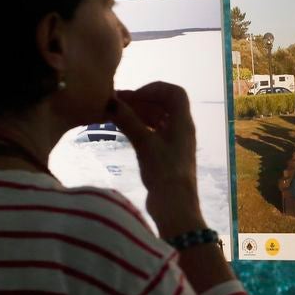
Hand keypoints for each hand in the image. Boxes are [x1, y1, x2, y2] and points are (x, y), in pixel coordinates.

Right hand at [110, 82, 204, 236]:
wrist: (175, 205)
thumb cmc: (163, 172)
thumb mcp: (144, 143)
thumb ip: (128, 120)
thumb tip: (110, 101)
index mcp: (183, 123)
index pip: (175, 93)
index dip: (154, 89)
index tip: (133, 96)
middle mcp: (182, 129)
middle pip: (164, 104)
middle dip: (141, 100)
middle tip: (117, 104)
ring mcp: (175, 142)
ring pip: (158, 118)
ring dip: (139, 113)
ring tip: (115, 115)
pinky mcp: (167, 154)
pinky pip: (154, 132)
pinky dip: (140, 126)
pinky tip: (124, 128)